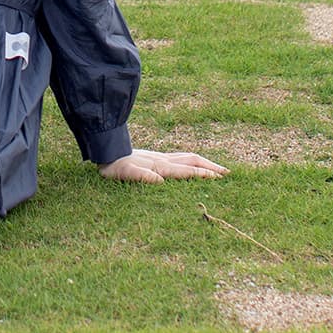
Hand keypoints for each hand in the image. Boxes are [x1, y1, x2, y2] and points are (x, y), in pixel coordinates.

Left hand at [100, 147, 227, 181]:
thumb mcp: (124, 174)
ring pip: (188, 157)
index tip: (220, 178)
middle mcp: (163, 159)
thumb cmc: (113, 166)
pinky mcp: (156, 157)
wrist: (104, 151)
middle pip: (193, 160)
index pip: (186, 170)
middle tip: (228, 174)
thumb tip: (160, 181)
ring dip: (205, 162)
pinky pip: (180, 158)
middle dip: (211, 167)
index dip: (203, 174)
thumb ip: (141, 176)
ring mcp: (160, 156)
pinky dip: (193, 161)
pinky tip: (195, 165)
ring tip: (217, 169)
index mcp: (159, 166)